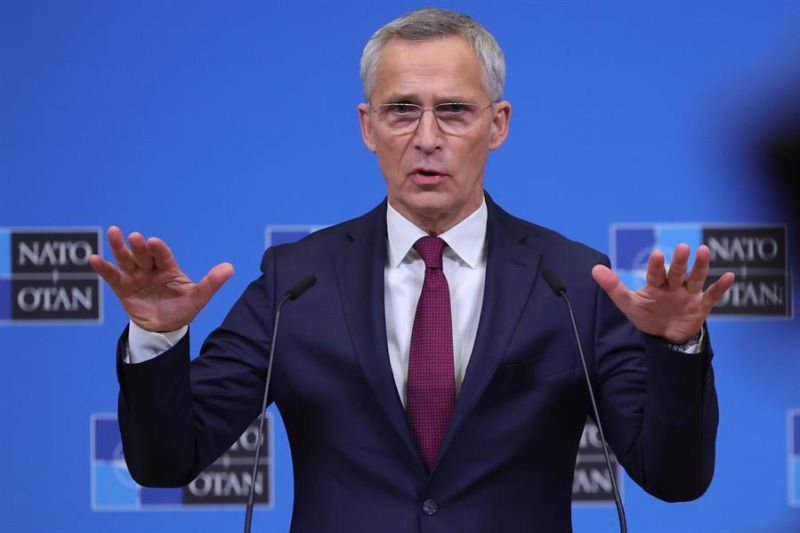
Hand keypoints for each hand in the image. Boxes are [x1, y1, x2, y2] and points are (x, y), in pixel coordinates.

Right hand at [89, 226, 233, 331]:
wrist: (164, 328)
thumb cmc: (182, 309)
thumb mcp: (198, 297)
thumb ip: (211, 283)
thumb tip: (230, 268)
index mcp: (169, 268)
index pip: (163, 256)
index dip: (158, 249)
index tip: (154, 242)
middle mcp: (151, 268)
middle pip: (143, 254)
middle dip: (139, 247)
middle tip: (135, 237)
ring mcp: (135, 276)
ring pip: (126, 259)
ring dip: (119, 247)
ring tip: (114, 232)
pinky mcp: (122, 287)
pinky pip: (112, 276)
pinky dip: (103, 268)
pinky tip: (94, 259)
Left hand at [591, 244, 734, 342]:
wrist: (666, 337)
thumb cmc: (647, 315)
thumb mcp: (629, 304)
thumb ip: (613, 287)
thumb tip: (594, 269)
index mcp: (656, 285)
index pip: (656, 274)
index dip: (656, 265)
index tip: (657, 254)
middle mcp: (674, 286)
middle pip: (677, 272)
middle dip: (680, 262)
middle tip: (683, 248)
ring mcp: (689, 295)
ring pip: (695, 278)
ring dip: (700, 266)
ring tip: (703, 250)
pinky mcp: (701, 306)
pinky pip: (712, 295)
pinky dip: (721, 287)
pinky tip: (729, 276)